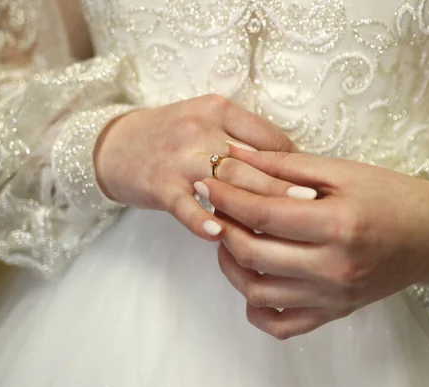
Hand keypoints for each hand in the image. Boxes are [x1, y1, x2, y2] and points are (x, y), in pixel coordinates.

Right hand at [94, 94, 299, 239]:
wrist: (116, 144)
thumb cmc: (172, 135)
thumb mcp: (207, 121)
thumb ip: (244, 138)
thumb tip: (292, 164)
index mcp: (219, 110)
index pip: (267, 137)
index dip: (293, 162)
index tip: (310, 184)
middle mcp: (201, 129)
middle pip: (251, 160)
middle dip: (283, 183)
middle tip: (312, 202)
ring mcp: (179, 158)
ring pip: (224, 182)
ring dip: (253, 204)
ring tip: (280, 223)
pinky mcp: (160, 184)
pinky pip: (184, 205)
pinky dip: (201, 220)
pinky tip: (218, 234)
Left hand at [202, 147, 428, 338]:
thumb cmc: (392, 196)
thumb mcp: (343, 170)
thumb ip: (286, 164)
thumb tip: (237, 156)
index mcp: (338, 225)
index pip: (262, 213)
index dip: (227, 195)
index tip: (207, 180)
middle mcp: (334, 268)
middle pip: (252, 253)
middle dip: (221, 225)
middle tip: (213, 206)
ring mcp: (333, 296)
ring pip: (257, 292)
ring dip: (231, 265)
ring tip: (229, 239)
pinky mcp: (335, 312)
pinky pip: (281, 324)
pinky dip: (257, 308)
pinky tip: (253, 281)